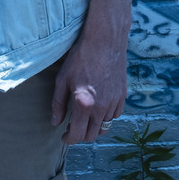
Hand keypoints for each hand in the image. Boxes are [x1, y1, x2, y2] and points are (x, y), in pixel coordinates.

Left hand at [51, 0, 132, 143]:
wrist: (104, 40)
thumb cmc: (81, 57)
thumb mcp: (62, 79)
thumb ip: (58, 103)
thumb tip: (56, 122)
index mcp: (84, 104)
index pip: (77, 135)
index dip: (69, 138)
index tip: (65, 135)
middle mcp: (101, 107)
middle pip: (92, 135)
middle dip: (81, 134)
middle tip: (73, 125)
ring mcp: (114, 102)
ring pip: (104, 126)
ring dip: (94, 125)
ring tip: (86, 115)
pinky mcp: (123, 95)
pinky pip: (115, 115)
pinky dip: (106, 116)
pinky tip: (99, 106)